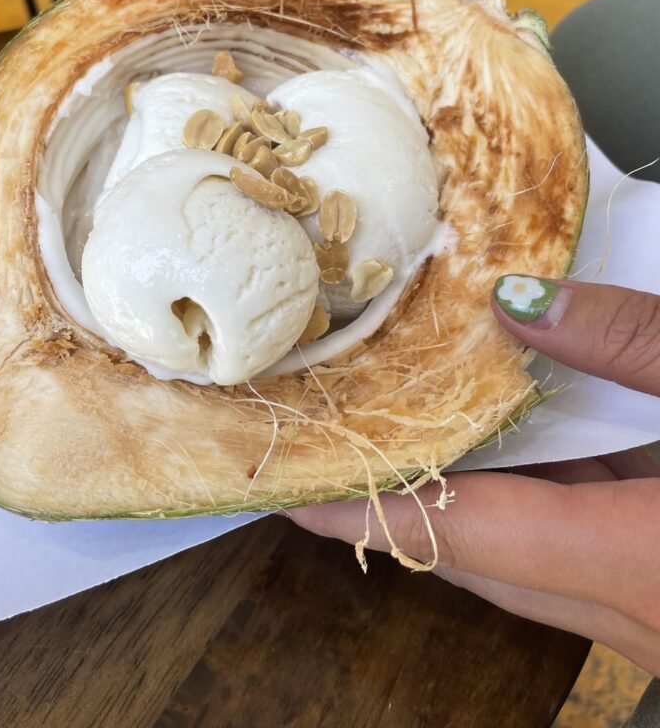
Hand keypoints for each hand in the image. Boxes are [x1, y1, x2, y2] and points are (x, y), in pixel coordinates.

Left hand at [287, 278, 659, 673]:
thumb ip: (630, 343)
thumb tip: (516, 299)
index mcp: (633, 559)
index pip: (457, 532)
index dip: (362, 511)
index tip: (286, 489)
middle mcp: (631, 606)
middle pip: (475, 552)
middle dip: (396, 501)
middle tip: (335, 439)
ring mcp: (654, 610)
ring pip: (525, 555)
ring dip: (468, 494)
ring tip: (409, 424)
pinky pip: (577, 546)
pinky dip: (542, 495)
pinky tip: (534, 436)